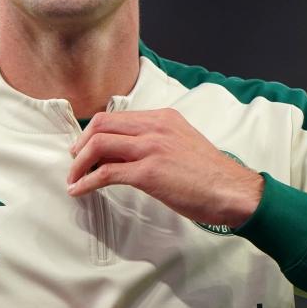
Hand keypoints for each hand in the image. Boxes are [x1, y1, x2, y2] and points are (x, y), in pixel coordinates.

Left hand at [66, 109, 262, 228]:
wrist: (232, 191)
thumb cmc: (210, 174)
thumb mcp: (183, 142)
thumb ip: (157, 140)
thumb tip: (128, 152)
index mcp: (163, 117)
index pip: (115, 117)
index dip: (93, 131)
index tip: (85, 147)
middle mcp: (155, 127)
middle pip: (101, 125)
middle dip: (81, 144)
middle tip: (74, 161)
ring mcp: (151, 148)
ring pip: (99, 145)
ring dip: (79, 164)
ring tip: (74, 178)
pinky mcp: (148, 172)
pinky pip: (106, 173)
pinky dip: (87, 181)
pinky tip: (80, 190)